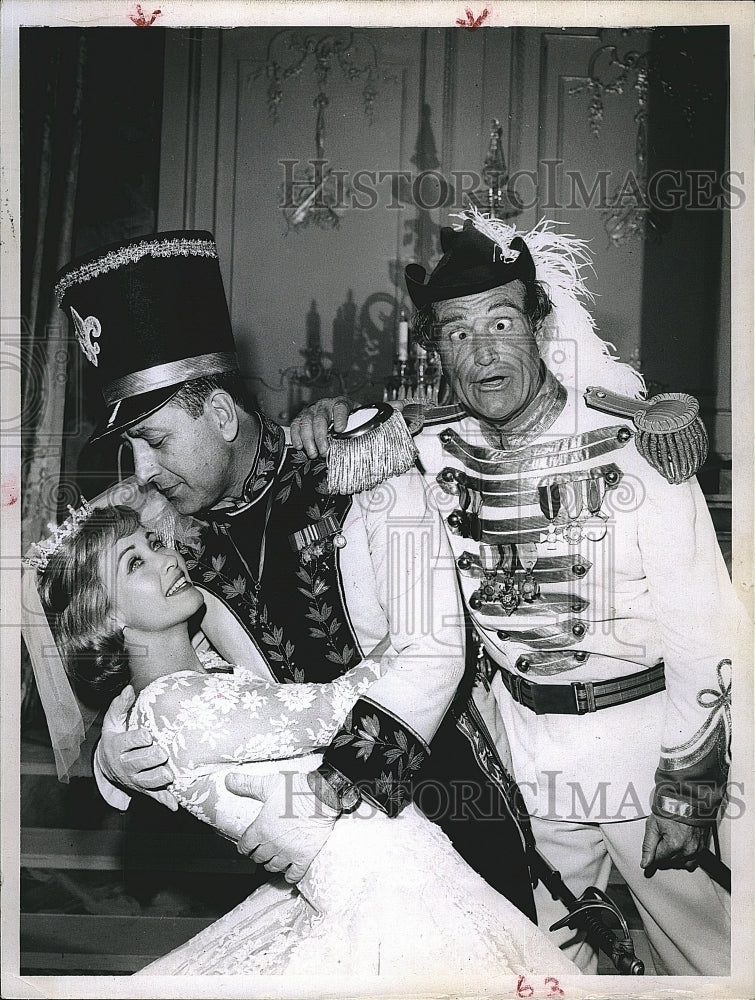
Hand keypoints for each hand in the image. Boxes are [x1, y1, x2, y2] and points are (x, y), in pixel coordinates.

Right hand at [98, 685, 177, 810]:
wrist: (107, 765)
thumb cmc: (115, 737)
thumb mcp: (113, 721)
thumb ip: (120, 705)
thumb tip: (129, 689)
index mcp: (117, 747)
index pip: (126, 743)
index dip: (137, 739)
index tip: (147, 734)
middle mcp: (125, 765)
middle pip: (137, 763)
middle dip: (150, 759)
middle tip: (162, 752)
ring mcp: (135, 779)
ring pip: (147, 781)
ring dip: (158, 779)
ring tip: (169, 774)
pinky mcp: (144, 789)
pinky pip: (154, 796)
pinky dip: (164, 800)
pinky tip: (174, 803)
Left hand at [226, 771, 339, 882]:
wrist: (321, 796)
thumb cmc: (295, 789)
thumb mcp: (268, 785)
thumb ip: (246, 784)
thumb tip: (228, 779)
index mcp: (261, 828)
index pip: (245, 845)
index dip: (244, 846)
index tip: (245, 846)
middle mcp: (272, 844)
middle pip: (258, 858)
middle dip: (257, 854)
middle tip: (260, 851)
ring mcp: (288, 852)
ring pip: (273, 866)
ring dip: (271, 864)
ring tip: (273, 860)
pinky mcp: (304, 856)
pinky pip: (294, 874)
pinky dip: (289, 876)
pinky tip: (289, 872)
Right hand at [289, 396, 354, 458]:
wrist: (333, 412)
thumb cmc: (346, 418)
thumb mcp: (356, 419)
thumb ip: (358, 426)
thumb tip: (362, 439)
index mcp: (341, 403)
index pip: (341, 407)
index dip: (339, 418)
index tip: (340, 430)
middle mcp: (325, 405)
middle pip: (320, 419)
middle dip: (321, 437)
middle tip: (324, 451)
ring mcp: (311, 410)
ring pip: (306, 423)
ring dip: (308, 440)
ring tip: (313, 454)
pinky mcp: (301, 417)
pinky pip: (295, 425)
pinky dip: (296, 437)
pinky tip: (300, 446)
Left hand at [641, 814, 707, 872]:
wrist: (688, 799)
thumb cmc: (670, 809)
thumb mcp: (653, 824)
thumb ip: (648, 846)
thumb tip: (645, 864)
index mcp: (673, 846)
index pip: (658, 860)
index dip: (653, 851)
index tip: (655, 840)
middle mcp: (687, 851)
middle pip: (669, 862)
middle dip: (663, 852)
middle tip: (663, 835)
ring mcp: (696, 850)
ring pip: (680, 863)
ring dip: (674, 856)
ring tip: (672, 839)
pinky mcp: (702, 848)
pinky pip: (693, 861)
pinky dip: (686, 857)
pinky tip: (681, 846)